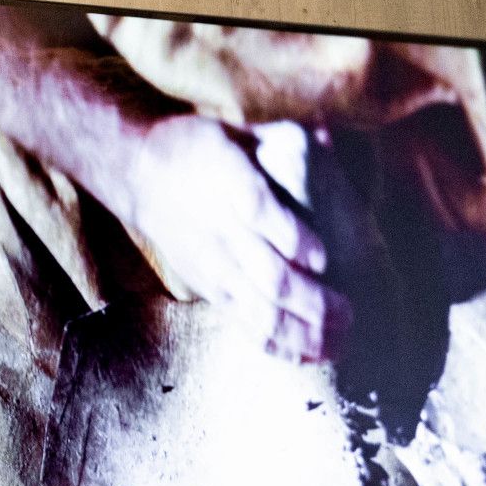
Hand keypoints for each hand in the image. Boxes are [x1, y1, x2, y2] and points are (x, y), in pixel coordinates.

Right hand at [125, 114, 346, 361]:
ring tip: (338, 342)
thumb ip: (279, 139)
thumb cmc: (196, 149)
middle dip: (311, 301)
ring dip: (301, 329)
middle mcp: (221, 230)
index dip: (291, 238)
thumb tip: (326, 132)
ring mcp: (215, 265)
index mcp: (228, 183)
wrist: (136, 173)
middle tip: (350, 312)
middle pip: (268, 274)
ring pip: (260, 307)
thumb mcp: (233, 133)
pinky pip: (245, 321)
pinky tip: (307, 353)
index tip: (321, 256)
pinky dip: (276, 341)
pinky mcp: (210, 286)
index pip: (258, 213)